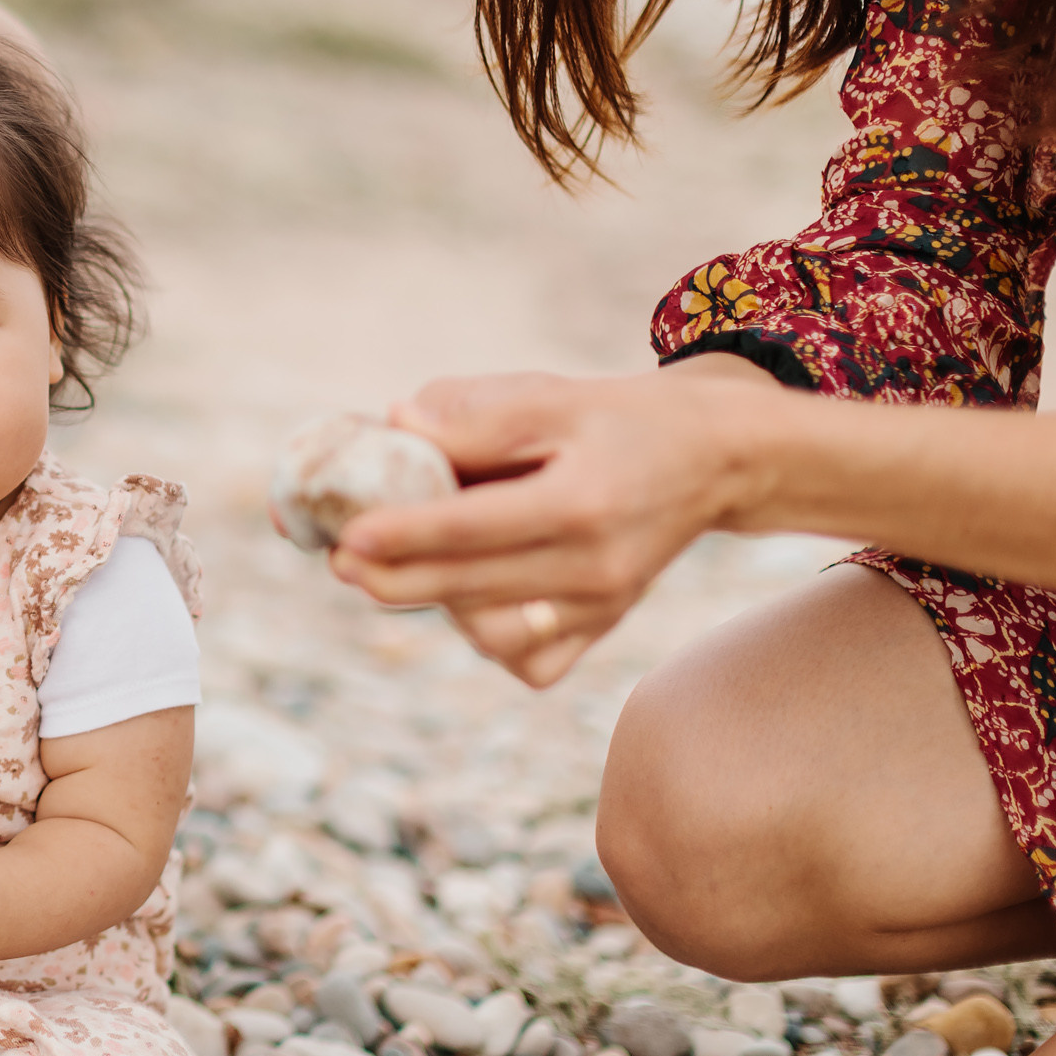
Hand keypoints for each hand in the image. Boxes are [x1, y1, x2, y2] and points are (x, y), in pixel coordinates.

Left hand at [326, 357, 781, 686]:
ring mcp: (604, 606)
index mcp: (583, 502)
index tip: (346, 537)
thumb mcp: (554, 396)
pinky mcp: (605, 626)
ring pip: (494, 635)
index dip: (404, 535)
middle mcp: (596, 566)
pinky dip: (489, 637)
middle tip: (340, 560)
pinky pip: (530, 659)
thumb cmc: (616, 419)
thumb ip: (475, 414)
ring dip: (440, 606)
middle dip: (395, 579)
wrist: (714, 458)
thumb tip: (395, 422)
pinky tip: (468, 595)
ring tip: (406, 565)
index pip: (475, 529)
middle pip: (472, 590)